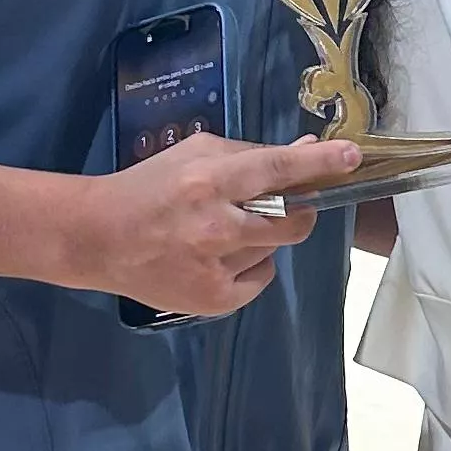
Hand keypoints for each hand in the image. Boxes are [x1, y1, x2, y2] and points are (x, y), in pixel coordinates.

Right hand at [72, 134, 360, 320]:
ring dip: (261, 238)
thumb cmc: (149, 188)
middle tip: (288, 205)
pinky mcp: (213, 300)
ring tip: (220, 232)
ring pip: (273, 250)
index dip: (319, 165)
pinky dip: (251, 265)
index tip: (352, 158)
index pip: (277, 170)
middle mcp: (215, 226)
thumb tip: (309, 150)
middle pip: (290, 222)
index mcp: (208, 182)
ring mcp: (215, 268)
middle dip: (299, 211)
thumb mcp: (194, 155)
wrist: (98, 238)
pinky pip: (259, 279)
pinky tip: (218, 256)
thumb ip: (251, 154)